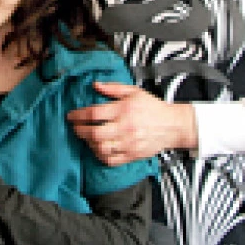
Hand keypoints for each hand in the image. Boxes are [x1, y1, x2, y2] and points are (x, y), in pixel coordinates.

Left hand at [67, 81, 197, 164]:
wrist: (173, 125)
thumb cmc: (152, 107)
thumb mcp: (134, 92)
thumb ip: (113, 88)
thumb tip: (95, 85)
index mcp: (123, 110)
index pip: (94, 114)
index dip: (78, 115)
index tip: (71, 116)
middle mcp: (125, 128)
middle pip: (94, 134)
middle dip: (80, 131)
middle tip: (75, 128)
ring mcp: (129, 144)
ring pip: (101, 148)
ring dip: (89, 144)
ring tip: (86, 138)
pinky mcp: (133, 155)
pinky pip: (111, 160)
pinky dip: (100, 156)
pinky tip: (97, 149)